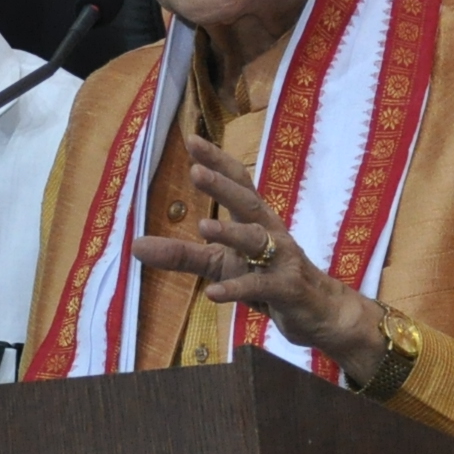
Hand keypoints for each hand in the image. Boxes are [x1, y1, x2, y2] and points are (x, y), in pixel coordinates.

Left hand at [129, 134, 388, 383]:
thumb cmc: (268, 279)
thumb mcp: (221, 265)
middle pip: (247, 203)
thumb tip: (134, 245)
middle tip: (196, 171)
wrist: (320, 313)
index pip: (239, 182)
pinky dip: (236, 288)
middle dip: (223, 186)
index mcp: (256, 220)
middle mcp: (270, 232)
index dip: (218, 161)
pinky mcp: (286, 290)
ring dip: (231, 233)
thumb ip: (180, 255)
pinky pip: (260, 287)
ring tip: (204, 226)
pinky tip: (213, 293)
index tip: (192, 140)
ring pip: (256, 241)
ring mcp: (281, 260)